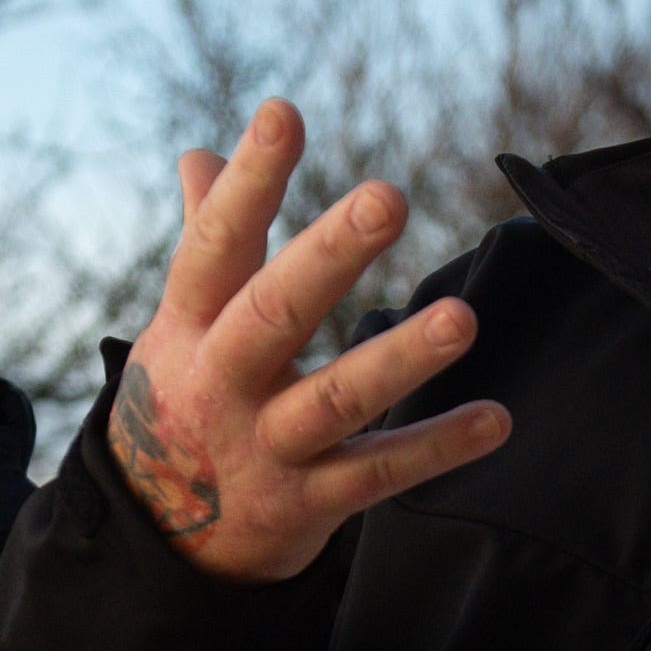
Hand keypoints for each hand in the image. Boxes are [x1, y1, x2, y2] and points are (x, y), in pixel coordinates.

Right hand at [105, 99, 512, 580]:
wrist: (153, 538)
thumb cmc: (185, 399)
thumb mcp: (179, 324)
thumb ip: (205, 239)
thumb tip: (198, 153)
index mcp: (188, 325)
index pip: (216, 243)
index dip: (248, 181)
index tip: (283, 112)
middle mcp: (221, 382)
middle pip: (272, 314)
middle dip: (327, 257)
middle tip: (388, 197)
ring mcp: (264, 447)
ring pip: (332, 402)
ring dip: (398, 360)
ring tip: (461, 318)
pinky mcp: (305, 505)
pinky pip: (376, 476)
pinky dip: (436, 448)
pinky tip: (497, 419)